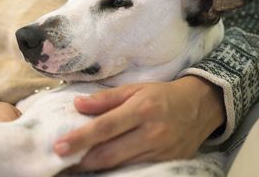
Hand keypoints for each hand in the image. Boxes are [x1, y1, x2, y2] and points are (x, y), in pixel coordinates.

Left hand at [53, 76, 224, 170]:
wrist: (199, 107)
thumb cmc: (161, 95)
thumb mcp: (135, 89)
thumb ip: (105, 98)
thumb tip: (78, 105)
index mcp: (141, 110)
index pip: (105, 127)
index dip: (81, 138)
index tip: (59, 146)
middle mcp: (151, 133)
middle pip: (110, 153)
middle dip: (83, 159)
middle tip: (62, 159)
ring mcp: (160, 152)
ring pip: (120, 166)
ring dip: (96, 167)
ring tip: (77, 163)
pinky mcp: (167, 164)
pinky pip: (135, 170)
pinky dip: (116, 170)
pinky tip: (102, 167)